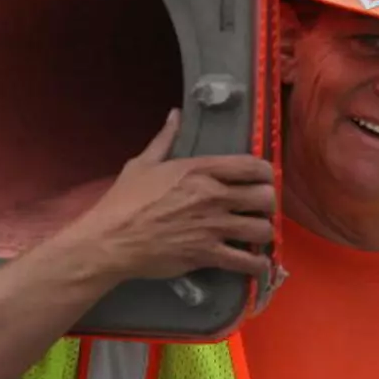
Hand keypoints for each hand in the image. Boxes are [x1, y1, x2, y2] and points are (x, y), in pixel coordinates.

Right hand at [66, 108, 275, 281]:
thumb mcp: (143, 163)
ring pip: (262, 229)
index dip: (265, 173)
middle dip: (267, 203)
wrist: (112, 240)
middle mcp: (213, 196)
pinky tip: (257, 263)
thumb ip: (165, 139)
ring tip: (257, 233)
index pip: (252, 166)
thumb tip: (175, 114)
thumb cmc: (124, 200)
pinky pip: (246, 261)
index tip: (263, 179)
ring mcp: (213, 227)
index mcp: (200, 170)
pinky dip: (257, 264)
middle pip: (265, 197)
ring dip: (263, 232)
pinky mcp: (208, 255)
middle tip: (259, 208)